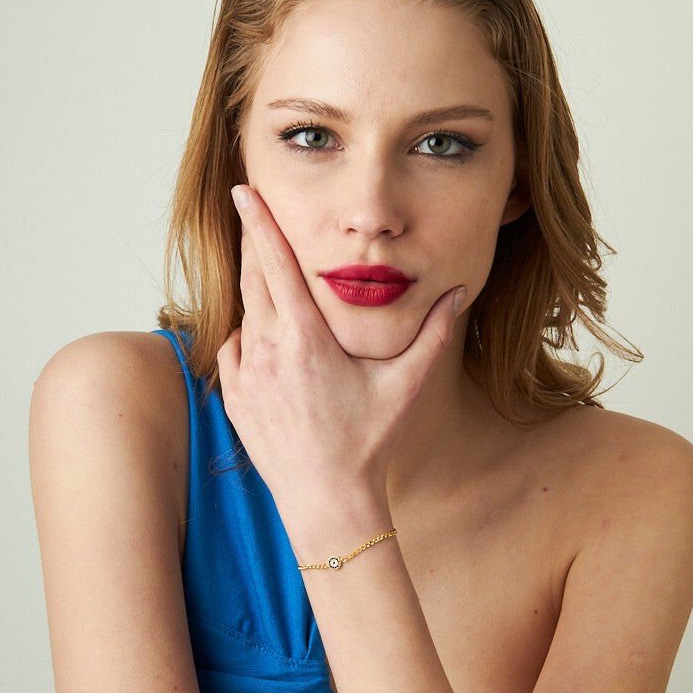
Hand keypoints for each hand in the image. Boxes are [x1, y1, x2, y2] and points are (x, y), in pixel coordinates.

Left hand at [216, 183, 466, 526]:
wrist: (326, 501)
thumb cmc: (368, 444)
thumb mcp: (405, 387)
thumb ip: (433, 336)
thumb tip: (458, 295)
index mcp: (307, 339)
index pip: (275, 263)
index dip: (258, 221)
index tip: (243, 191)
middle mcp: (269, 350)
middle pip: (251, 278)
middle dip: (253, 245)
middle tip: (256, 219)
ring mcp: (246, 375)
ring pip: (242, 314)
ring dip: (254, 293)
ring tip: (273, 286)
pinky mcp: (234, 397)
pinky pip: (234, 348)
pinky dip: (248, 335)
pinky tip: (269, 341)